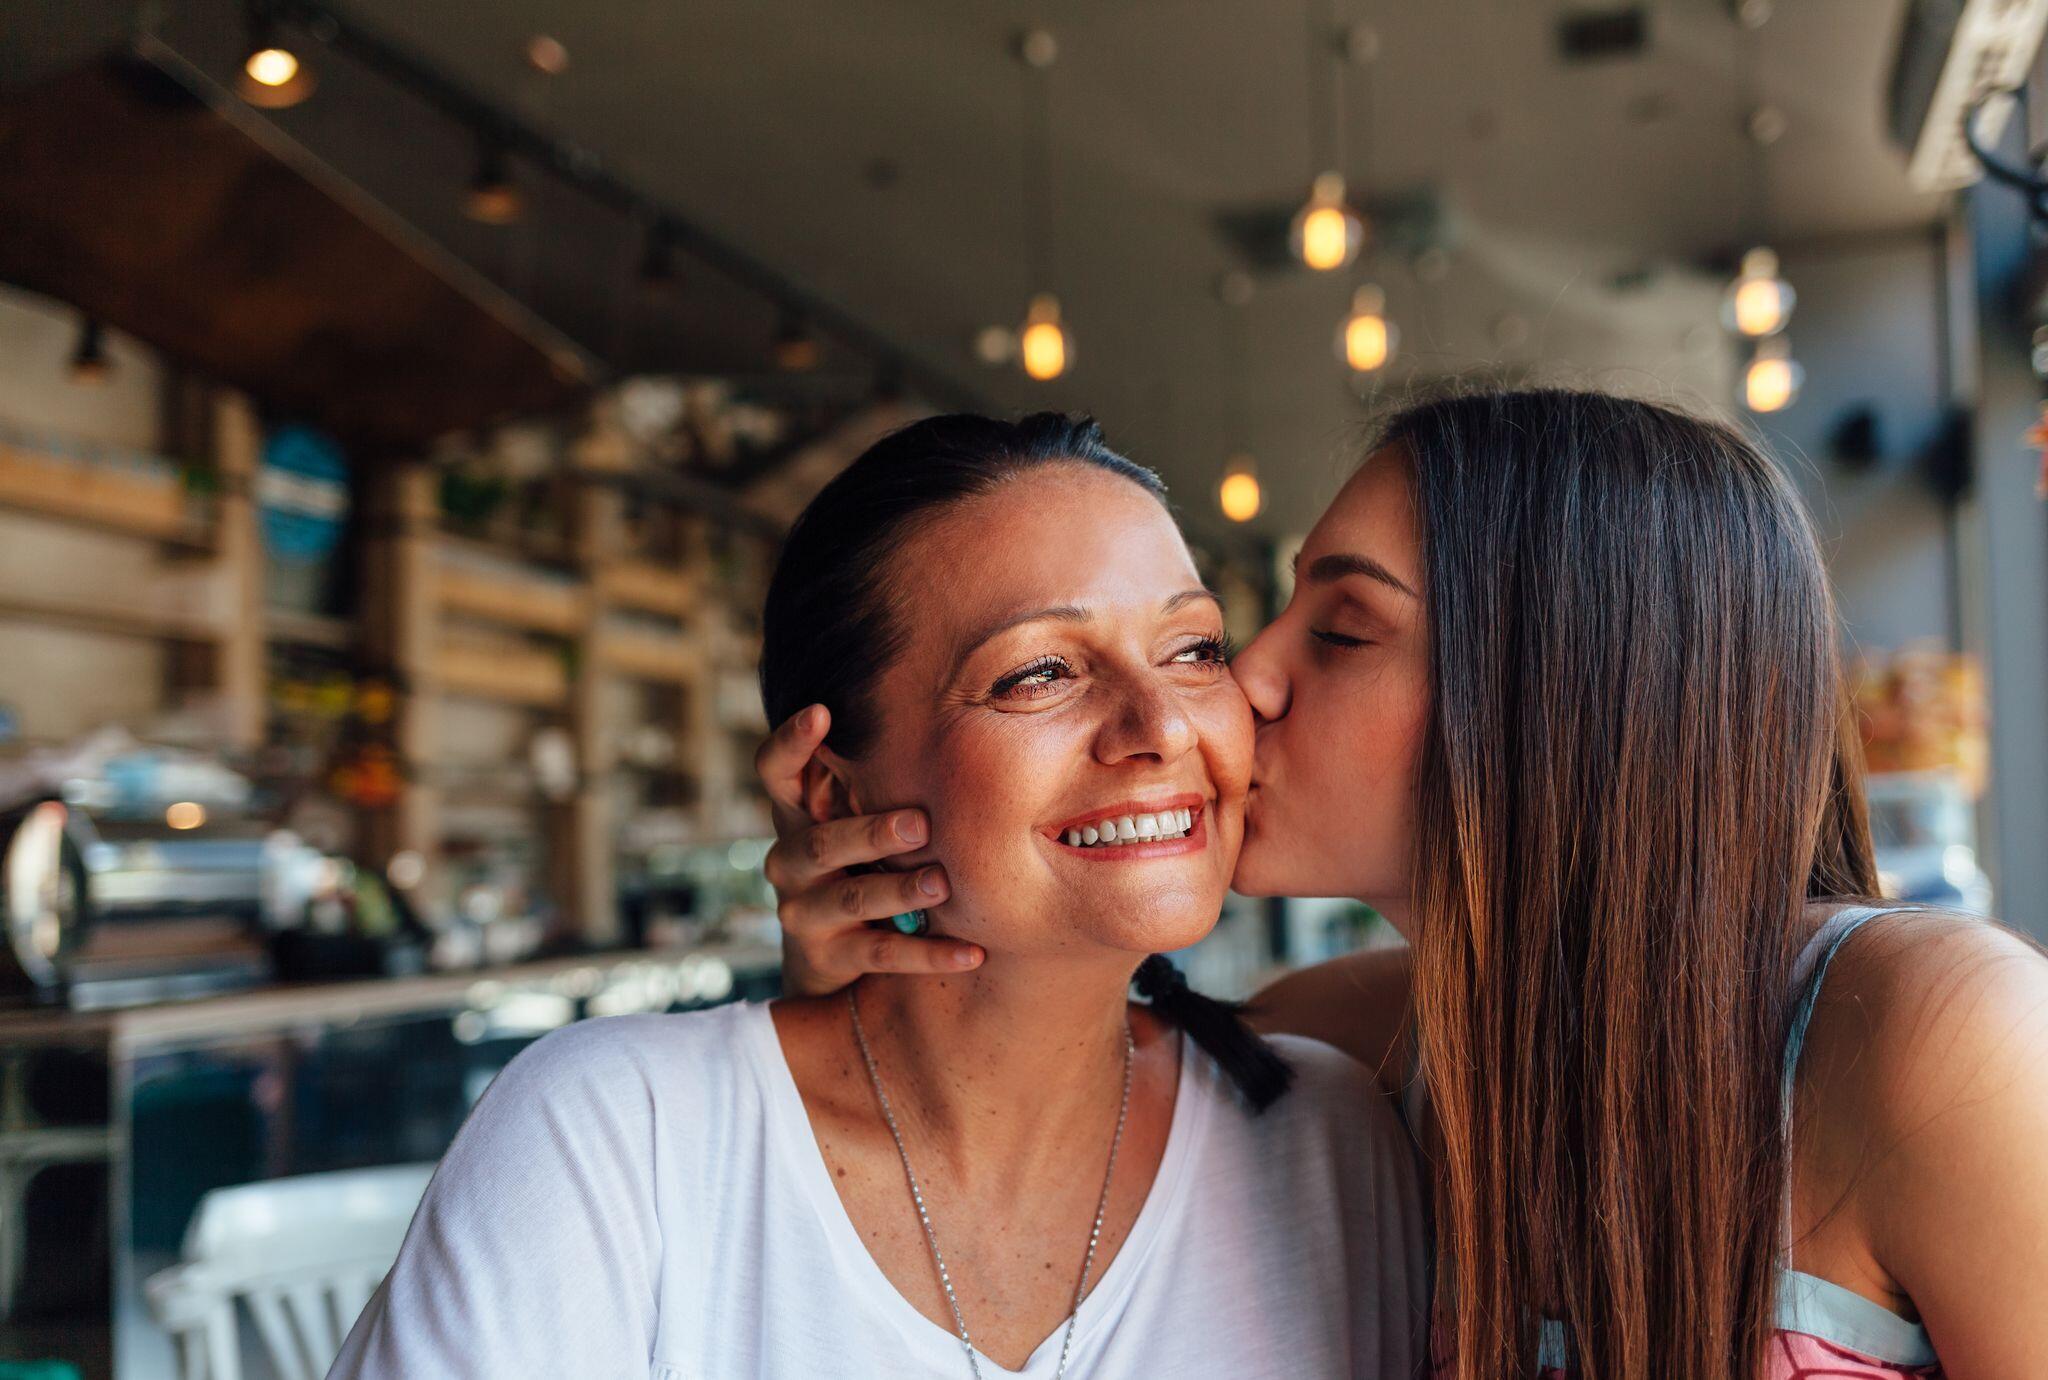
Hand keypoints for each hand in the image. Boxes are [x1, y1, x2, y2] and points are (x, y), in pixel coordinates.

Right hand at [755, 705, 980, 995]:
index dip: (790, 743)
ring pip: (852, 898)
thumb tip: (955, 730)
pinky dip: (931, 953)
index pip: (775, 773)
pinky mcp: (827, 960)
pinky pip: (884, 954)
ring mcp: (804, 914)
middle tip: (920, 823)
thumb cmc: (857, 868)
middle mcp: (789, 863)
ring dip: (900, 891)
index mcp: (796, 820)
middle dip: (871, 833)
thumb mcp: (853, 828)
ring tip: (942, 884)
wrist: (825, 964)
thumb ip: (874, 789)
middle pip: (822, 843)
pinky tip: (972, 952)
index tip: (821, 711)